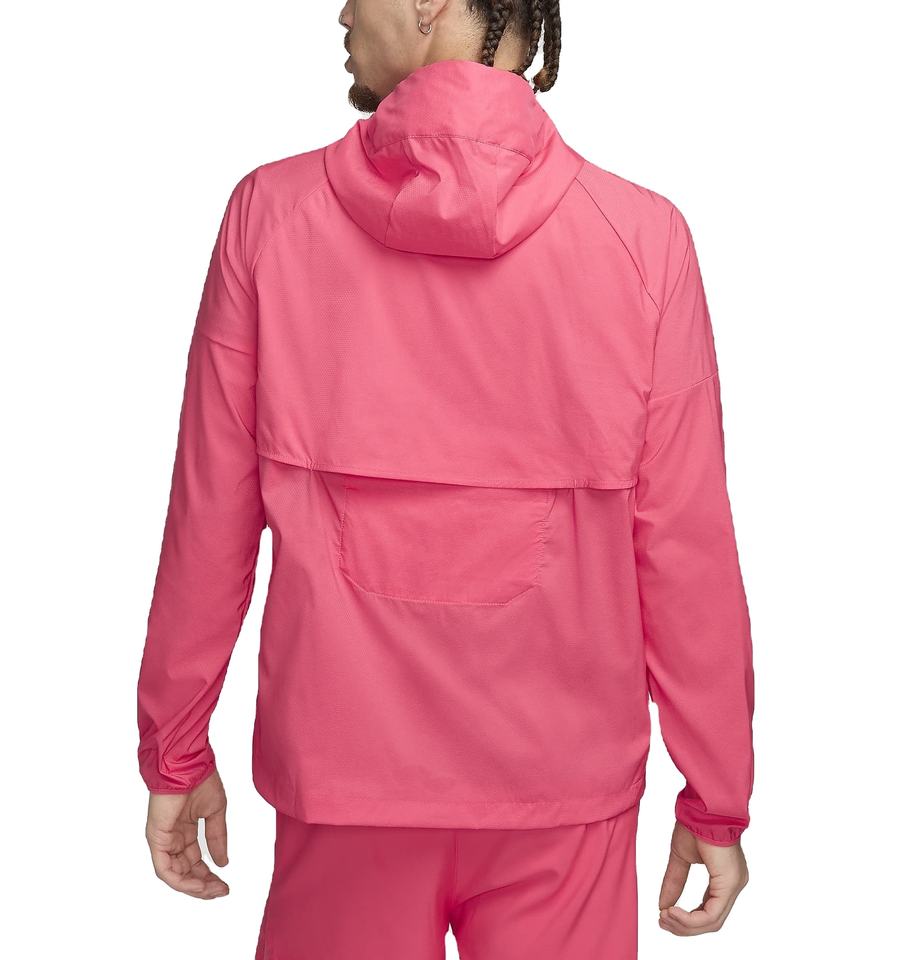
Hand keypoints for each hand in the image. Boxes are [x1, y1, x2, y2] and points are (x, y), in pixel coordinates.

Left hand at [145, 767, 229, 898]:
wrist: (188, 765)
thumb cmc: (201, 780)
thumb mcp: (215, 812)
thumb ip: (217, 838)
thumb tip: (223, 862)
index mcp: (185, 831)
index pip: (195, 861)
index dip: (209, 875)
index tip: (225, 883)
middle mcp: (173, 839)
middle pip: (186, 872)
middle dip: (204, 884)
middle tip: (222, 891)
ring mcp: (163, 840)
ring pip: (175, 875)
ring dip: (194, 887)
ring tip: (213, 890)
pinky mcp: (156, 840)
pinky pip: (165, 869)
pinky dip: (181, 881)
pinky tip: (198, 885)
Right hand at [658, 821, 747, 935]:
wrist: (702, 806)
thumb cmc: (694, 823)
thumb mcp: (680, 858)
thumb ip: (674, 881)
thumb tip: (663, 905)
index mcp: (725, 878)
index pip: (709, 911)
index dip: (687, 919)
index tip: (664, 914)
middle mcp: (734, 885)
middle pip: (711, 922)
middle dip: (684, 926)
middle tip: (662, 921)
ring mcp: (734, 885)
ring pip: (712, 922)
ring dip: (685, 925)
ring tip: (664, 916)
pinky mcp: (730, 883)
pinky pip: (712, 914)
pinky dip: (691, 919)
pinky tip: (673, 912)